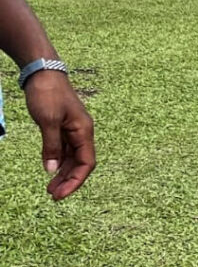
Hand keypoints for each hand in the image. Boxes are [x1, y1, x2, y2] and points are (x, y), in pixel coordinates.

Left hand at [24, 71, 95, 200]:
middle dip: (69, 181)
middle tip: (53, 195)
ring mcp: (73, 130)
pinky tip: (50, 169)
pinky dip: (58, 161)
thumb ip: (51, 147)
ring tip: (50, 187)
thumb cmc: (47, 93)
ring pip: (72, 158)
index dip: (75, 181)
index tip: (61, 193)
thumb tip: (51, 170)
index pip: (86, 163)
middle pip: (81, 164)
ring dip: (63, 173)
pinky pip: (64, 149)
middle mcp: (82, 133)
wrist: (42, 71)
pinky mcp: (63, 127)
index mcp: (84, 131)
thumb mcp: (47, 121)